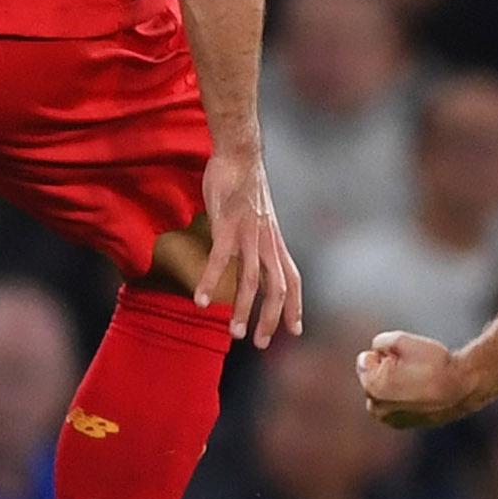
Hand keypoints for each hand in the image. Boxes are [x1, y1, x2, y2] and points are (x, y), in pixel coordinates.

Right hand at [197, 149, 301, 347]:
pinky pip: (220, 260)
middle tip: (260, 343)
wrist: (239, 155)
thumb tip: (248, 261)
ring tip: (233, 332)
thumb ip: (257, 242)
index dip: (296, 306)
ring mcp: (249, 234)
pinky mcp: (228, 225)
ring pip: (251, 280)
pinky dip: (210, 281)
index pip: (293, 279)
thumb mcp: (259, 220)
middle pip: (277, 288)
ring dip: (242, 309)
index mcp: (275, 241)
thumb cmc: (246, 187)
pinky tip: (200, 300)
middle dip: (272, 319)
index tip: (295, 331)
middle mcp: (267, 241)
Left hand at [357, 331, 477, 428]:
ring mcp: (389, 419)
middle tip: (412, 367)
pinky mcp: (401, 425)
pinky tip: (420, 392)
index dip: (384, 354)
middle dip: (384, 370)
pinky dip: (401, 398)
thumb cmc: (433, 363)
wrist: (461, 387)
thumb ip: (379, 343)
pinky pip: (393, 405)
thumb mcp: (402, 339)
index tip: (404, 356)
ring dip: (392, 384)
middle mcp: (376, 407)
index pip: (365, 361)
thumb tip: (374, 352)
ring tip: (418, 379)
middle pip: (372, 378)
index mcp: (372, 386)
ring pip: (382, 393)